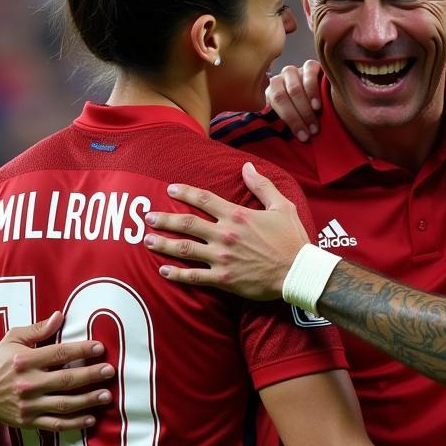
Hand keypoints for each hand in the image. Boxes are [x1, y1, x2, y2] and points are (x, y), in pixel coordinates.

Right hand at [0, 311, 113, 431]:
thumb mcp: (12, 340)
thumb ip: (37, 329)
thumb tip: (60, 315)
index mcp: (25, 360)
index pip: (59, 353)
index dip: (81, 351)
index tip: (100, 348)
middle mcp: (28, 383)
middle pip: (65, 379)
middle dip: (90, 375)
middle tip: (109, 371)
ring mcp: (29, 405)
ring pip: (64, 404)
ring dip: (88, 400)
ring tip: (107, 395)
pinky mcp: (29, 421)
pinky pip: (56, 424)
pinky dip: (75, 423)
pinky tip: (91, 418)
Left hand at [144, 164, 309, 298]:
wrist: (299, 272)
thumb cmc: (293, 239)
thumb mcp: (282, 206)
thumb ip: (262, 186)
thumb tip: (247, 167)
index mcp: (238, 215)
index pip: (204, 199)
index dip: (185, 192)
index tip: (170, 188)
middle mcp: (225, 235)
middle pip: (187, 223)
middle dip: (164, 219)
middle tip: (148, 217)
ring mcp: (222, 258)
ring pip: (185, 249)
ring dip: (163, 243)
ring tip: (146, 241)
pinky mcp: (224, 279)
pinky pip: (194, 277)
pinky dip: (177, 274)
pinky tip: (163, 271)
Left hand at [265, 59, 323, 141]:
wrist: (317, 96)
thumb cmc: (301, 112)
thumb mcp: (290, 117)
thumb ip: (287, 123)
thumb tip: (288, 142)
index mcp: (271, 91)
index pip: (276, 102)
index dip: (290, 120)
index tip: (303, 137)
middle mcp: (281, 78)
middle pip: (286, 95)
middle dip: (300, 116)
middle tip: (312, 132)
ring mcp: (295, 70)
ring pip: (296, 87)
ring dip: (306, 107)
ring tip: (316, 122)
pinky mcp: (310, 65)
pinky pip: (309, 72)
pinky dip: (313, 89)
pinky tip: (318, 105)